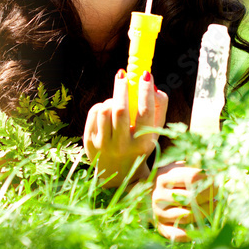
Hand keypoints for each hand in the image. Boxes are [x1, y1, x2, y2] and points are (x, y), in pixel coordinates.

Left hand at [84, 69, 167, 186]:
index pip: (145, 112)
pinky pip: (94, 113)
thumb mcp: (155, 130)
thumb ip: (159, 106)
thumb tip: (149, 81)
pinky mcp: (89, 143)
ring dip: (112, 99)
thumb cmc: (140, 144)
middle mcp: (123, 146)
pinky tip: (107, 111)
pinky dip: (102, 106)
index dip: (146, 91)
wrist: (118, 173)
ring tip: (117, 101)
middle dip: (122, 88)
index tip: (146, 74)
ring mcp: (104, 145)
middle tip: (123, 74)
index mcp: (143, 143)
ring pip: (105, 109)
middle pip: (120, 109)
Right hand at [152, 161, 215, 242]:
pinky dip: (191, 234)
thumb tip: (218, 167)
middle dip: (208, 197)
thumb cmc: (171, 178)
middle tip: (218, 195)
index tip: (217, 181)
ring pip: (187, 216)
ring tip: (213, 206)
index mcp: (164, 178)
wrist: (148, 192)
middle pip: (190, 198)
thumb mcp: (179, 167)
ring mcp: (158, 213)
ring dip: (204, 213)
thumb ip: (196, 168)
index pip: (191, 179)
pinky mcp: (160, 227)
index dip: (208, 180)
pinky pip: (177, 234)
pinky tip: (201, 228)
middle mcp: (159, 196)